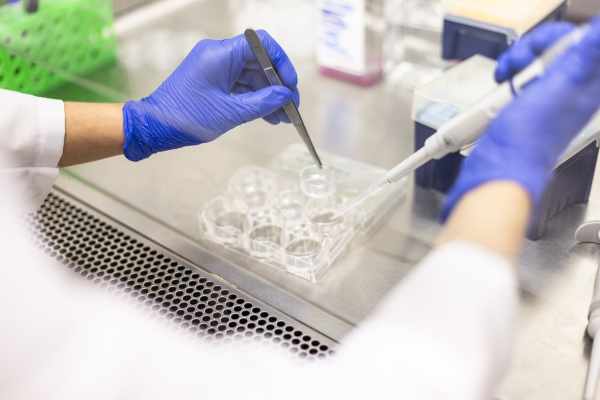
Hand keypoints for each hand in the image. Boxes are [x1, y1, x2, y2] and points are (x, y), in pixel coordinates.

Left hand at [122, 30, 299, 160]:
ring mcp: (215, 67)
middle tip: (290, 106)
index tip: (289, 85)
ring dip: (268, 95)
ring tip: (281, 116)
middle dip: (277, 84)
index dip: (281, 62)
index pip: (261, 44)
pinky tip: (267, 115)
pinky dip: (255, 98)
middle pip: (259, 60)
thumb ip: (262, 103)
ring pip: (252, 74)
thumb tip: (285, 96)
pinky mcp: (213, 79)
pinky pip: (241, 83)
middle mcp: (218, 55)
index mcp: (219, 54)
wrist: (155, 126)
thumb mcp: (230, 113)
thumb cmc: (185, 117)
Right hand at [442, 18, 599, 219]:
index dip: (558, 38)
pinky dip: (509, 74)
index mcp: (589, 82)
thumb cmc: (529, 138)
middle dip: (533, 48)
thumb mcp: (558, 88)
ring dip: (517, 61)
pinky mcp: (530, 100)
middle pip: (558, 45)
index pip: (585, 40)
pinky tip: (503, 84)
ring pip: (537, 57)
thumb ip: (584, 56)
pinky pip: (523, 73)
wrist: (501, 162)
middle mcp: (572, 86)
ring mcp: (549, 93)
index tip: (542, 51)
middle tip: (521, 64)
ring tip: (507, 76)